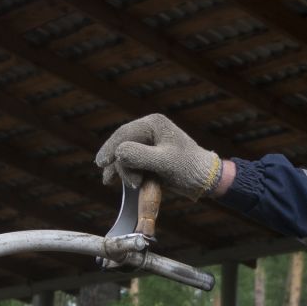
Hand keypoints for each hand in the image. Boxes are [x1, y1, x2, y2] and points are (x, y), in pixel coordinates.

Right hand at [95, 113, 225, 198]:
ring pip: (124, 153)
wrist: (205, 179)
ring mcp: (149, 142)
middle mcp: (150, 129)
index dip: (110, 148)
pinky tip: (113, 180)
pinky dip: (123, 170)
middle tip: (112, 180)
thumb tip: (118, 153)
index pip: (124, 133)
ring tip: (109, 182)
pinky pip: (131, 160)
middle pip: (122, 143)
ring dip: (118, 168)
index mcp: (154, 123)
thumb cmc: (189, 169)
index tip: (100, 164)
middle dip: (116, 162)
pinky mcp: (150, 155)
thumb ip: (140, 156)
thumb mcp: (164, 162)